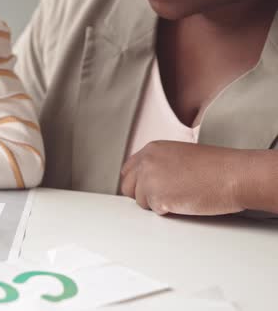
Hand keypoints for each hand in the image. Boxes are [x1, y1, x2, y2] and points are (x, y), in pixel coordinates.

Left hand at [120, 141, 246, 215]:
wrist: (234, 175)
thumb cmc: (216, 167)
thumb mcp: (179, 156)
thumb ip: (157, 165)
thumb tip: (145, 181)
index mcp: (151, 149)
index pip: (127, 170)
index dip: (136, 183)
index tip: (145, 189)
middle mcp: (146, 162)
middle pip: (127, 187)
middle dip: (141, 195)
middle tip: (164, 196)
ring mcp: (148, 179)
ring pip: (140, 202)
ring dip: (156, 204)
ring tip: (181, 195)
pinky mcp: (156, 197)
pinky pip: (154, 211)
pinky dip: (167, 211)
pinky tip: (184, 201)